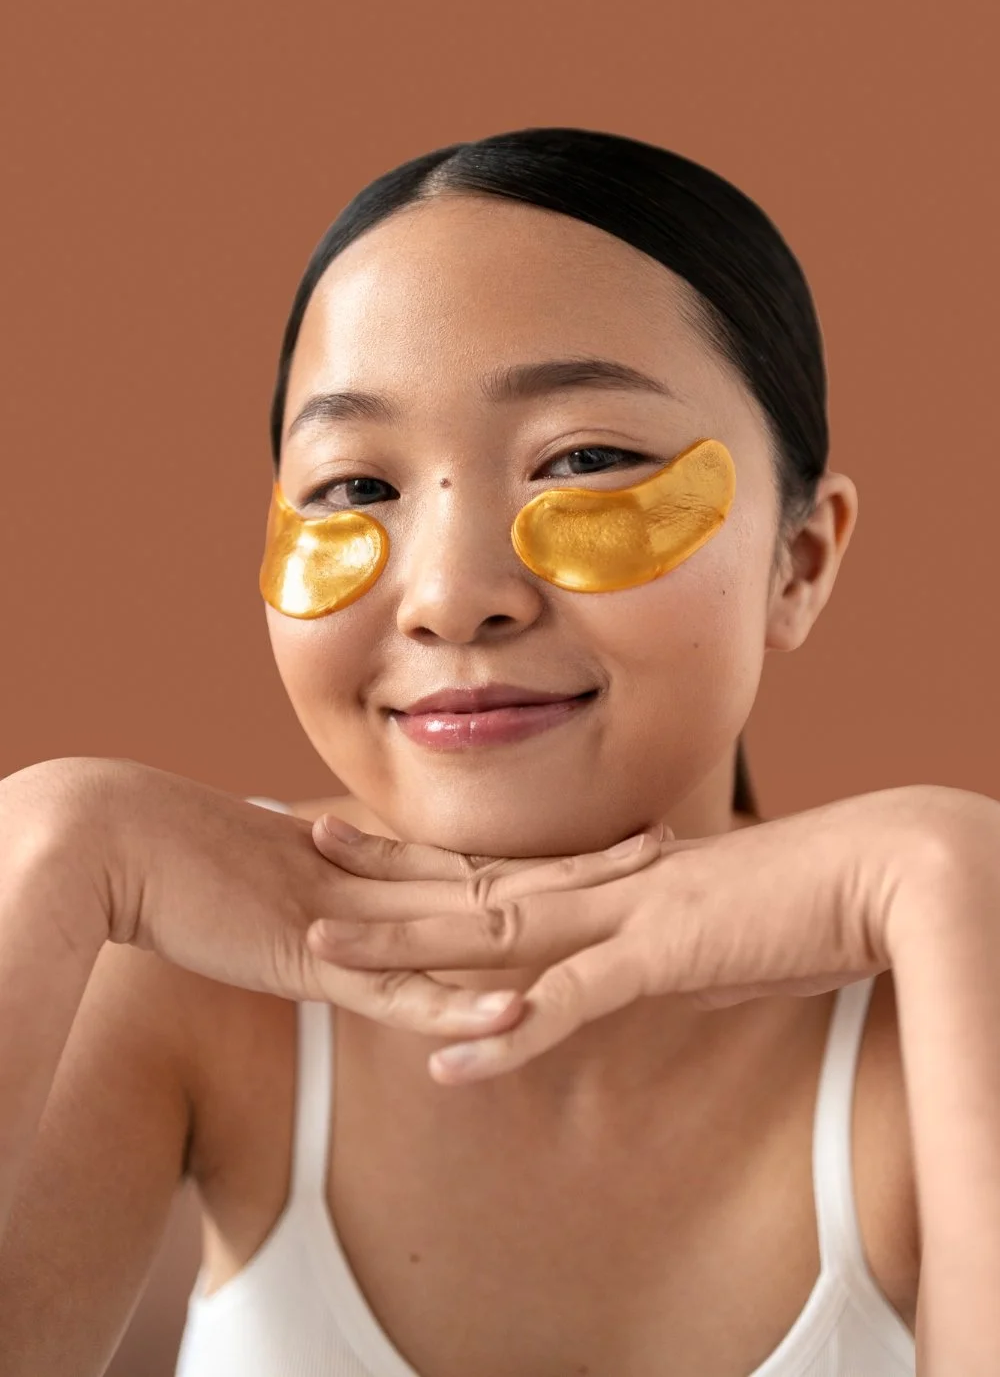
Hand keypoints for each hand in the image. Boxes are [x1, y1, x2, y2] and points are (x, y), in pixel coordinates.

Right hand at [20, 756, 594, 1040]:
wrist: (121, 841)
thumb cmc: (186, 868)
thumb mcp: (274, 892)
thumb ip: (324, 906)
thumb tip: (350, 916)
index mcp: (375, 866)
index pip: (480, 862)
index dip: (548, 855)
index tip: (610, 840)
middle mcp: (382, 883)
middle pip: (503, 877)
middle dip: (585, 867)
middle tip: (667, 845)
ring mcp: (357, 918)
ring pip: (475, 923)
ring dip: (556, 916)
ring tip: (635, 901)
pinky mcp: (315, 957)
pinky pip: (401, 986)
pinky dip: (461, 998)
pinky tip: (519, 1005)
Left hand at [308, 786, 949, 1081]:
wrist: (870, 874)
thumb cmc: (797, 900)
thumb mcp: (712, 930)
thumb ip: (667, 948)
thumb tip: (655, 964)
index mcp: (605, 876)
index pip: (492, 862)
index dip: (418, 852)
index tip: (354, 835)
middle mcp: (597, 885)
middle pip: (466, 879)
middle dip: (376, 868)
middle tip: (294, 837)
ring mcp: (622, 914)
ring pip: (491, 930)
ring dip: (406, 943)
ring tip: (323, 947)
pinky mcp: (661, 953)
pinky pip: (572, 997)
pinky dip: (512, 1029)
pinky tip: (452, 1055)